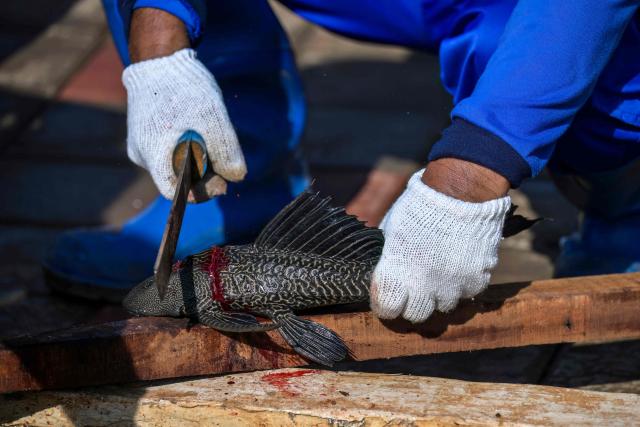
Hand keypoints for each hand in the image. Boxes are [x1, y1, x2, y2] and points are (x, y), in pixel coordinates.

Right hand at [123, 9, 245, 200]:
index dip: (201, 192)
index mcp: (152, 153)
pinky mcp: (144, 135)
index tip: (222, 182)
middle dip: (203, 175)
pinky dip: (187, 148)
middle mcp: (141, 154)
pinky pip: (169, 152)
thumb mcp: (213, 118)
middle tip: (224, 160)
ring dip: (197, 160)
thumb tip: (237, 177)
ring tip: (208, 135)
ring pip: (174, 166)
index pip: (175, 192)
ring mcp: (141, 145)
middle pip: (177, 180)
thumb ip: (226, 151)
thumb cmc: (186, 87)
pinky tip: (197, 130)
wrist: (160, 58)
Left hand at [370, 159, 510, 321]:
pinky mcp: (476, 281)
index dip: (385, 306)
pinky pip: (467, 294)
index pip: (386, 309)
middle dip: (412, 304)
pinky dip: (461, 285)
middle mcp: (424, 285)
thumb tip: (382, 275)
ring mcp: (453, 286)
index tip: (387, 300)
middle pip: (415, 316)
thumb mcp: (392, 230)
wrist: (461, 192)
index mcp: (397, 271)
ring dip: (438, 296)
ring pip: (443, 308)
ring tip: (438, 275)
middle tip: (413, 289)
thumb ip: (388, 258)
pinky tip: (457, 267)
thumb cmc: (419, 207)